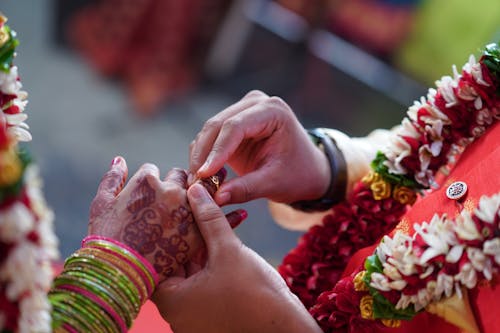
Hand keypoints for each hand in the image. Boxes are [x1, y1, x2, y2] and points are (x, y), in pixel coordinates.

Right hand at [88, 156, 237, 281]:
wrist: (117, 274)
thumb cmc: (105, 240)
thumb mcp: (101, 206)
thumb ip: (112, 179)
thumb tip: (120, 160)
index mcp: (147, 182)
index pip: (154, 171)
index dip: (151, 182)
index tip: (150, 192)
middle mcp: (170, 192)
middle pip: (180, 178)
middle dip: (178, 184)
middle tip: (177, 196)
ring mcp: (185, 213)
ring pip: (203, 194)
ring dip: (207, 193)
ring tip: (214, 195)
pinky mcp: (197, 234)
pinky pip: (220, 220)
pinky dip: (231, 216)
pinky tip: (241, 213)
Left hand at [151, 183, 322, 332]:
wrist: (285, 329)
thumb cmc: (254, 294)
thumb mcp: (229, 251)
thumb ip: (210, 219)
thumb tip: (195, 191)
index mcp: (171, 300)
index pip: (154, 259)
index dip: (162, 232)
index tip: (168, 211)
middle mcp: (177, 311)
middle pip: (174, 264)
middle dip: (184, 235)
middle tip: (189, 208)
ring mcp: (194, 315)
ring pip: (191, 271)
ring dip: (201, 247)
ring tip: (208, 218)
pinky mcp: (211, 313)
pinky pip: (204, 281)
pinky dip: (211, 261)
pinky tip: (223, 237)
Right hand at [189, 90, 330, 205]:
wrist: (307, 170)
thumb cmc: (298, 174)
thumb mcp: (275, 183)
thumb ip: (246, 189)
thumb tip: (216, 198)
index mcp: (273, 111)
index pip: (235, 127)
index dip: (216, 151)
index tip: (203, 175)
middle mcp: (255, 104)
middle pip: (217, 125)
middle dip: (203, 155)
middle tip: (193, 183)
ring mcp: (242, 110)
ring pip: (209, 131)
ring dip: (200, 157)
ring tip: (197, 184)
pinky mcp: (232, 123)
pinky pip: (210, 138)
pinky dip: (203, 157)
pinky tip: (203, 178)